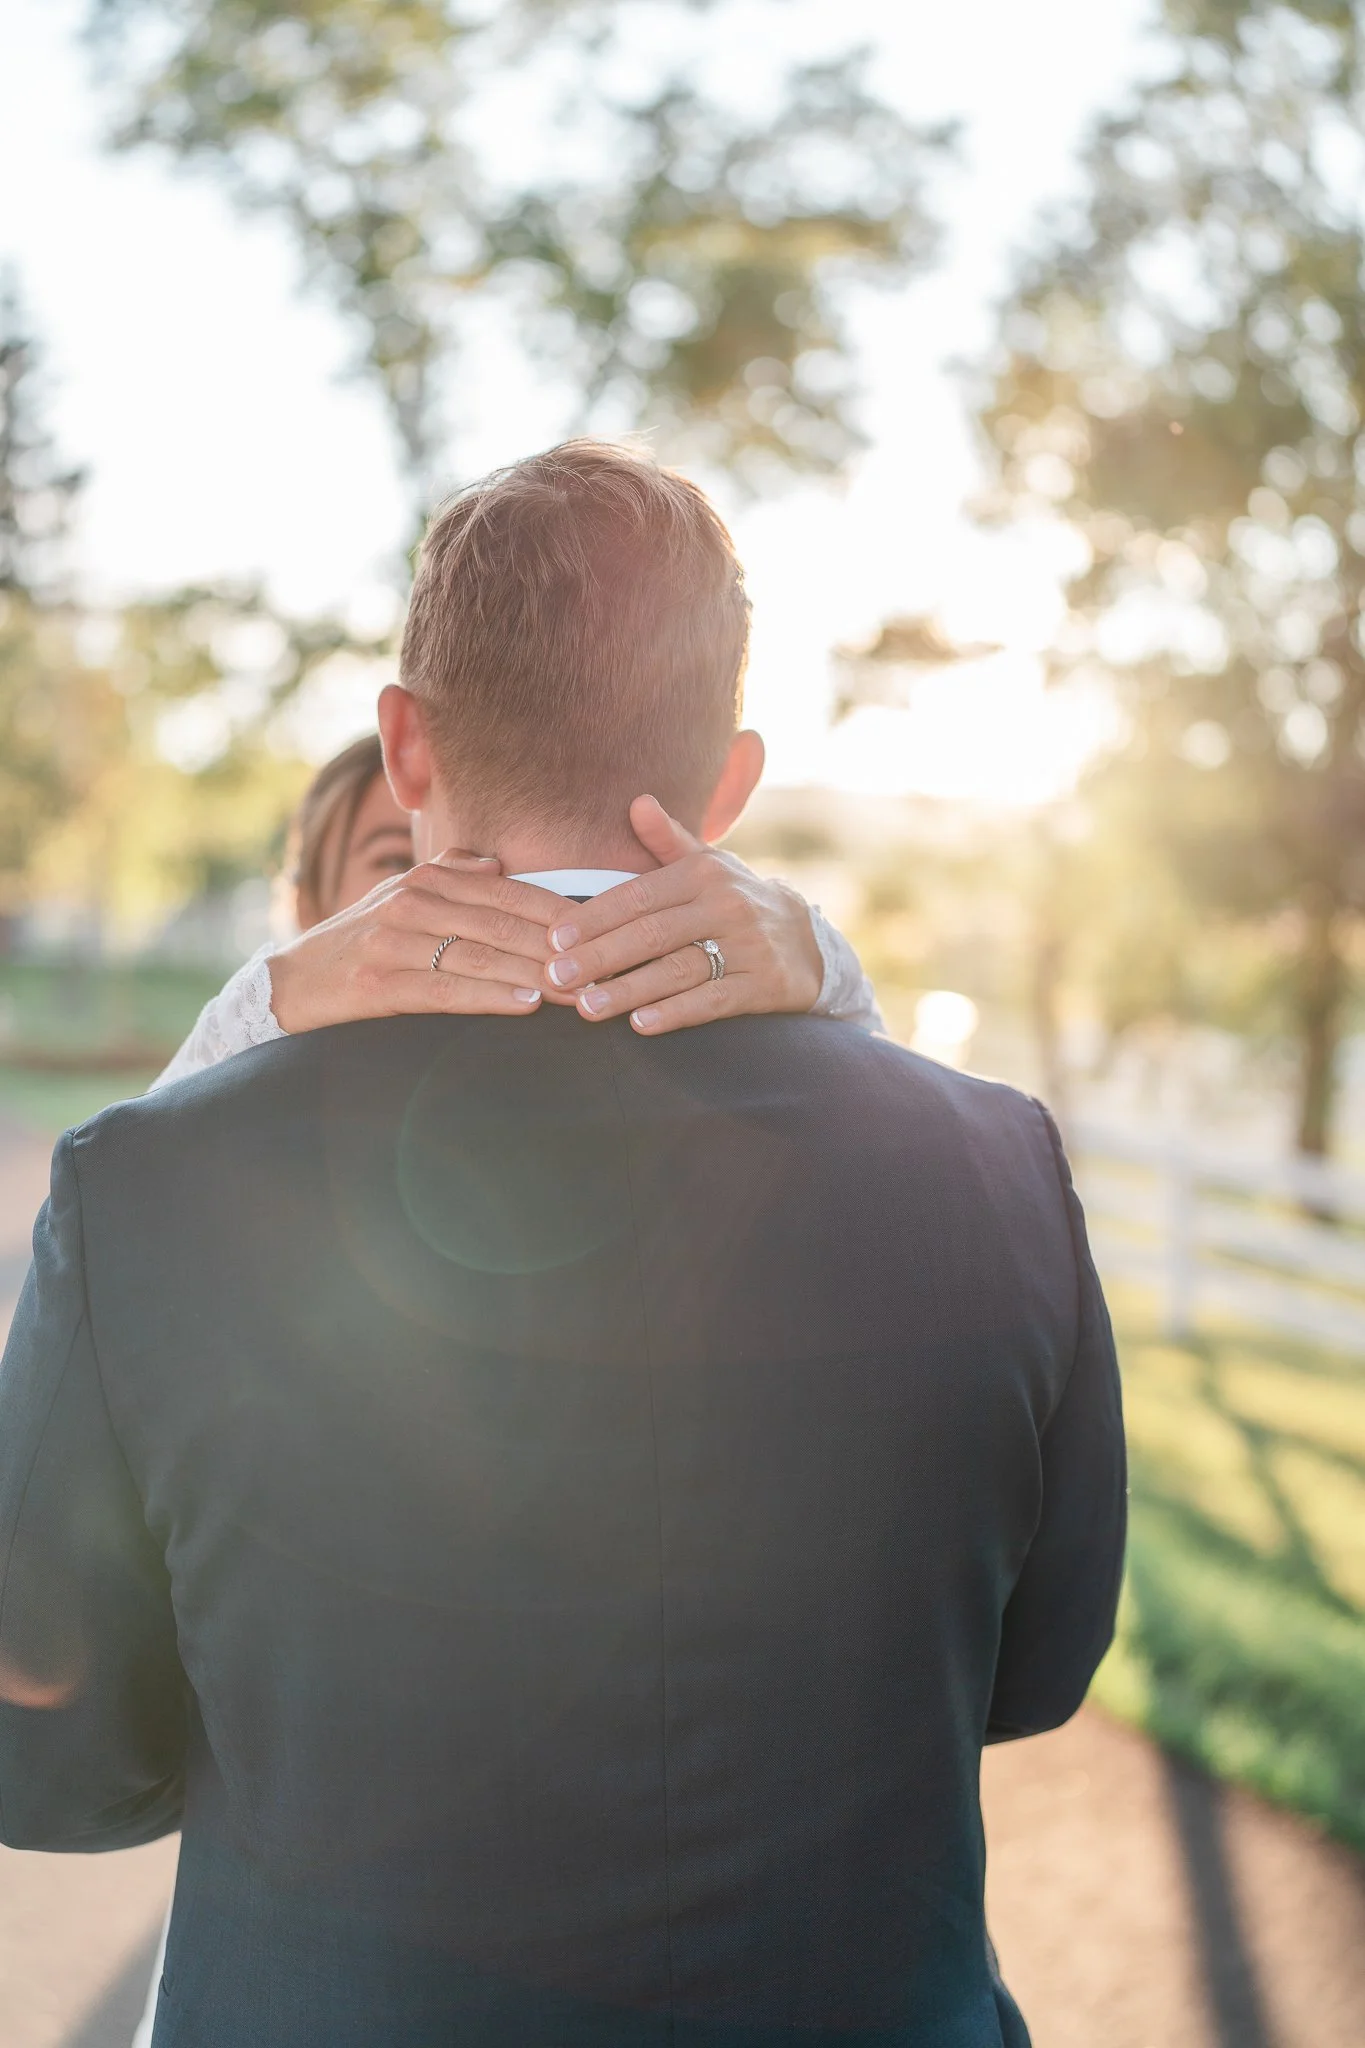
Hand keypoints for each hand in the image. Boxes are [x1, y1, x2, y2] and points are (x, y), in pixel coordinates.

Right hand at [267, 855, 574, 1032]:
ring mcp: (394, 942)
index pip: (507, 890)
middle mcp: (412, 902)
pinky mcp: (380, 984)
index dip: (557, 911)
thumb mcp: (400, 898)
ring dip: (537, 975)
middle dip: (558, 947)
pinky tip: (526, 1004)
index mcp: (426, 879)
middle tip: (604, 968)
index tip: (601, 930)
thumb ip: (449, 874)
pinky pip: (448, 989)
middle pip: (502, 922)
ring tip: (580, 990)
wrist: (292, 983)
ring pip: (482, 955)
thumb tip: (497, 863)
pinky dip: (491, 996)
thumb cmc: (359, 942)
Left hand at [543, 796, 824, 1033]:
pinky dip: (676, 1012)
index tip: (555, 939)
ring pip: (677, 970)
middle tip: (557, 976)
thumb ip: (667, 839)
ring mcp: (748, 946)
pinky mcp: (763, 985)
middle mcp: (727, 905)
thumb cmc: (737, 902)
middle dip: (598, 956)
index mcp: (704, 873)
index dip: (593, 918)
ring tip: (586, 1006)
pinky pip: (713, 1000)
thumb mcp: (708, 866)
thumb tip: (637, 803)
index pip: (637, 896)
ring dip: (628, 990)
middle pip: (651, 934)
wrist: (808, 943)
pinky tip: (640, 1024)